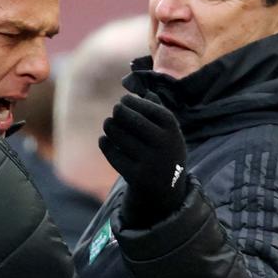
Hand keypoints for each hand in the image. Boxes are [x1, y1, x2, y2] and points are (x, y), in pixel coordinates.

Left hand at [99, 93, 188, 228]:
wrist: (166, 188)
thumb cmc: (164, 149)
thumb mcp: (169, 130)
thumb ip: (158, 108)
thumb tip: (144, 89)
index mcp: (172, 129)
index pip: (147, 106)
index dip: (132, 102)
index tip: (124, 100)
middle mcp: (163, 144)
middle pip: (128, 117)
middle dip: (118, 111)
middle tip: (116, 111)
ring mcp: (149, 161)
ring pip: (117, 133)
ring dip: (109, 126)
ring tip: (109, 124)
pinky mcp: (135, 176)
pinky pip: (111, 151)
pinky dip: (105, 143)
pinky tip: (105, 139)